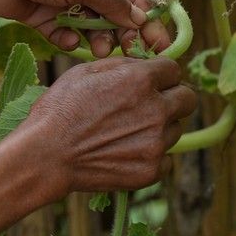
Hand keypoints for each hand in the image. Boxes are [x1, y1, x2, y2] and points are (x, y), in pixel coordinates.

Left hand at [0, 0, 170, 56]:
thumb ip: (108, 1)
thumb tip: (139, 19)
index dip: (144, 15)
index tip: (156, 40)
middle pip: (112, 12)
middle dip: (121, 32)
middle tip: (129, 52)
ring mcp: (63, 1)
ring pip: (90, 26)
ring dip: (97, 38)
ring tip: (98, 50)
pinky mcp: (44, 18)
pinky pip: (65, 34)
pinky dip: (68, 39)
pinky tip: (66, 40)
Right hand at [20, 57, 195, 195]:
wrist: (47, 156)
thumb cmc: (59, 110)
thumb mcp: (84, 72)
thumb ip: (122, 66)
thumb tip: (144, 65)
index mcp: (141, 81)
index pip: (174, 70)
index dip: (162, 74)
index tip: (153, 82)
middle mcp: (156, 110)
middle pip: (188, 99)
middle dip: (173, 98)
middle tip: (150, 106)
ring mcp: (157, 143)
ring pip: (176, 130)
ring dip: (160, 128)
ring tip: (128, 132)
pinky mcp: (152, 170)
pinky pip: (166, 160)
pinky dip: (152, 156)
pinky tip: (127, 153)